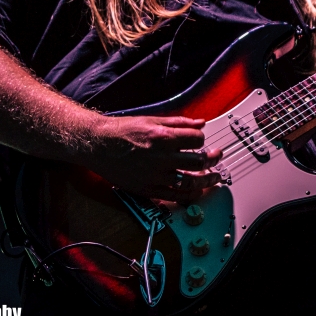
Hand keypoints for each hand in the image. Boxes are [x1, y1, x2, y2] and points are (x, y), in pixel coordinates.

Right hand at [83, 114, 223, 202]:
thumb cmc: (123, 131)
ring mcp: (155, 176)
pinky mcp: (148, 189)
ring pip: (190, 182)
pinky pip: (174, 196)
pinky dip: (189, 196)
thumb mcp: (152, 119)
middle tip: (217, 157)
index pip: (196, 140)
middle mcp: (161, 158)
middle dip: (212, 159)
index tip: (201, 141)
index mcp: (163, 137)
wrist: (99, 145)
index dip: (202, 139)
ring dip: (206, 180)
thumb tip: (200, 122)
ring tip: (214, 178)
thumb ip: (179, 122)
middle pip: (197, 161)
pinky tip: (197, 193)